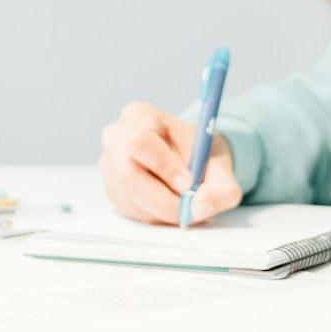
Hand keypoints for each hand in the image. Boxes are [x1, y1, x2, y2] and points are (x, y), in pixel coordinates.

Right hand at [98, 100, 242, 225]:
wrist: (194, 158)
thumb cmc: (203, 155)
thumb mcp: (221, 166)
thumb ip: (222, 188)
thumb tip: (199, 208)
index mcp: (140, 115)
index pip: (140, 142)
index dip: (164, 168)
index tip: (189, 184)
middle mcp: (116, 137)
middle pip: (127, 175)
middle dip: (162, 200)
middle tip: (188, 208)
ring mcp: (108, 164)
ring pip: (129, 198)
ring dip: (161, 211)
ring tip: (183, 204)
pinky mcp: (110, 188)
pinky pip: (128, 210)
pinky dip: (153, 216)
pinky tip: (169, 204)